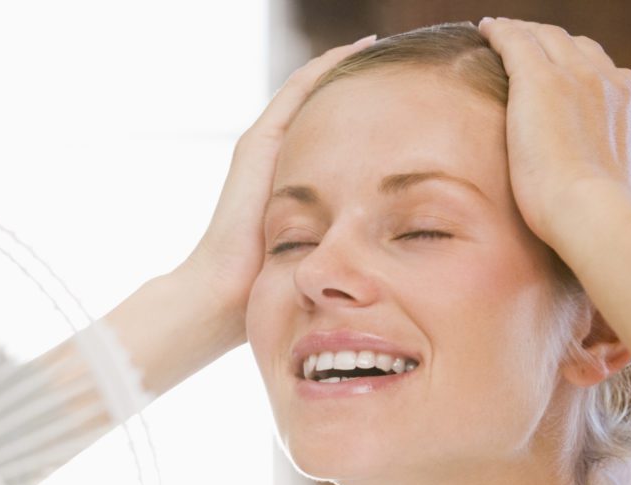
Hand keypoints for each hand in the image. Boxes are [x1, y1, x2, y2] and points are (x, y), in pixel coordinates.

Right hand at [173, 35, 379, 351]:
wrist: (224, 293)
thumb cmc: (271, 287)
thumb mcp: (321, 253)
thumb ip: (345, 238)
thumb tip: (393, 246)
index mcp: (293, 178)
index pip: (334, 131)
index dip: (366, 110)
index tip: (406, 96)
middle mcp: (277, 153)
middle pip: (323, 102)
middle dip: (358, 80)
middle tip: (401, 59)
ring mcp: (264, 143)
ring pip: (311, 86)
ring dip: (346, 63)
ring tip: (383, 46)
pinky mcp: (258, 141)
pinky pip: (298, 89)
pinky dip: (328, 66)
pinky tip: (360, 50)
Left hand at [476, 17, 630, 248]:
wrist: (598, 216)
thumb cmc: (619, 224)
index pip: (611, 78)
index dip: (588, 74)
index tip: (569, 80)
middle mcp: (612, 86)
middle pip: (581, 49)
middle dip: (557, 46)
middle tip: (531, 50)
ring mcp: (577, 78)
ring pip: (548, 38)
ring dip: (527, 33)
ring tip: (504, 33)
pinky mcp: (540, 82)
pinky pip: (516, 42)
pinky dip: (501, 32)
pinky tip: (487, 29)